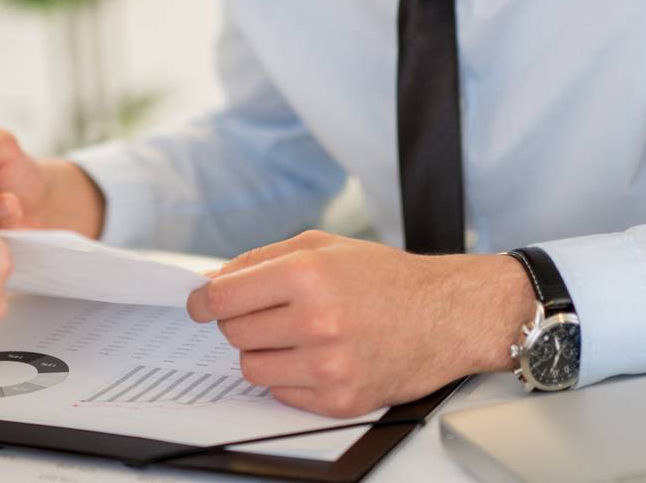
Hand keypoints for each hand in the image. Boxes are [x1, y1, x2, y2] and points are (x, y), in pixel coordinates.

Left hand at [185, 231, 534, 417]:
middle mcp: (316, 320)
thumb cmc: (387, 278)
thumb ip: (260, 259)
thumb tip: (210, 282)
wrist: (447, 315)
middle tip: (267, 313)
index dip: (203, 300)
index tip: (199, 303)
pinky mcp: (340, 399)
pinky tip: (318, 356)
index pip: (222, 296)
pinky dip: (289, 377)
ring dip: (263, 352)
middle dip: (240, 322)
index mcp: (307, 274)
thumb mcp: (322, 246)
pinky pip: (281, 393)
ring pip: (251, 367)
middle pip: (233, 333)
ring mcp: (329, 364)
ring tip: (296, 335)